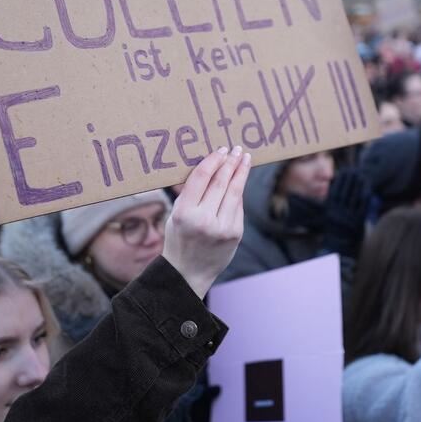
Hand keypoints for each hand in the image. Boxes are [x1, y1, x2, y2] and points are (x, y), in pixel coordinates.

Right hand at [162, 146, 251, 298]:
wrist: (188, 272)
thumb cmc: (179, 238)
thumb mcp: (175, 214)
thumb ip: (190, 193)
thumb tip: (209, 165)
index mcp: (184, 212)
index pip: (201, 178)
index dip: (213, 161)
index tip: (221, 149)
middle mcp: (204, 219)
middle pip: (221, 182)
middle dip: (230, 163)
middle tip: (237, 149)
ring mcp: (222, 228)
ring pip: (234, 192)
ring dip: (241, 173)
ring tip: (245, 159)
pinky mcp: (235, 233)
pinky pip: (237, 207)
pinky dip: (238, 192)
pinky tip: (240, 181)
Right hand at [322, 168, 370, 258]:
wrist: (338, 246)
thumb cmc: (331, 230)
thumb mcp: (325, 216)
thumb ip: (325, 204)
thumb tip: (318, 191)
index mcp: (330, 210)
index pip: (335, 191)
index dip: (340, 181)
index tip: (344, 172)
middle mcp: (339, 212)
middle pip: (345, 193)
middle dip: (349, 180)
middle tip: (354, 170)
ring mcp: (349, 216)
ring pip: (354, 198)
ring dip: (358, 186)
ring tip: (361, 176)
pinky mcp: (359, 221)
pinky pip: (362, 206)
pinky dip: (365, 197)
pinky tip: (367, 189)